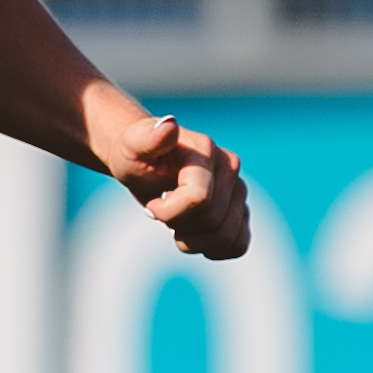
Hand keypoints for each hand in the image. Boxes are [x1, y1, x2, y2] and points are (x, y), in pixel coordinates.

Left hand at [97, 107, 249, 260]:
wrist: (144, 162)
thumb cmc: (135, 155)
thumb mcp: (132, 146)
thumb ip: (148, 137)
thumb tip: (169, 124)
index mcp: (206, 152)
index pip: (199, 199)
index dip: (170, 213)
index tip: (151, 206)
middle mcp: (229, 167)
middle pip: (212, 221)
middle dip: (180, 226)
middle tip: (162, 211)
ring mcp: (238, 189)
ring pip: (226, 237)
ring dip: (194, 241)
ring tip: (178, 224)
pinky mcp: (240, 209)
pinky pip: (238, 244)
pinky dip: (214, 248)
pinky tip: (196, 236)